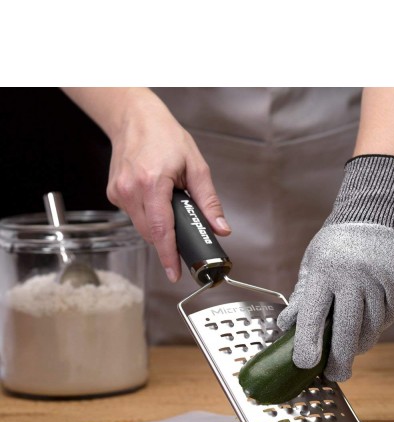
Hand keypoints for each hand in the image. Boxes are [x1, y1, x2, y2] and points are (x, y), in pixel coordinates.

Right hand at [105, 90, 230, 281]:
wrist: (133, 117)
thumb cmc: (165, 136)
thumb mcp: (196, 166)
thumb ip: (209, 201)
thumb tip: (220, 228)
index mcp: (152, 183)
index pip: (162, 230)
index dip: (169, 255)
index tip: (174, 273)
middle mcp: (131, 190)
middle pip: (152, 234)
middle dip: (169, 240)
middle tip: (185, 232)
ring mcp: (119, 193)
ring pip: (142, 228)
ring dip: (159, 227)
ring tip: (170, 205)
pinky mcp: (114, 194)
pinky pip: (135, 217)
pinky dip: (148, 216)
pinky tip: (155, 199)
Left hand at [277, 155, 393, 380]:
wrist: (370, 217)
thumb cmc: (334, 245)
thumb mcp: (312, 266)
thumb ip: (302, 297)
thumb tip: (284, 327)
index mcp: (325, 272)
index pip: (314, 313)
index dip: (308, 342)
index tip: (305, 364)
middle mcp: (352, 278)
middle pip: (348, 329)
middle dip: (341, 358)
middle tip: (336, 375)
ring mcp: (378, 281)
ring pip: (371, 327)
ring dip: (360, 344)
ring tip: (351, 350)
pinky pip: (388, 318)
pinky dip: (377, 328)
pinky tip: (368, 329)